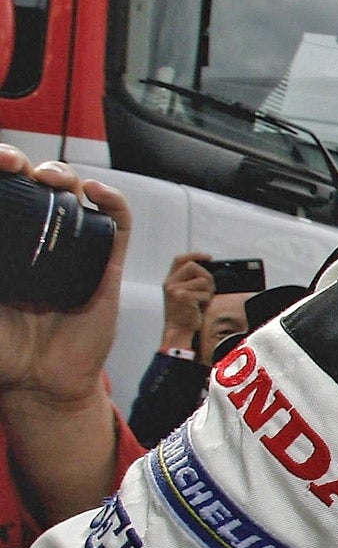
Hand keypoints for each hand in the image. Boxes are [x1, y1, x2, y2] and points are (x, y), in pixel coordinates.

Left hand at [0, 148, 131, 408]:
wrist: (41, 382)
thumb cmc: (4, 349)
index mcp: (5, 245)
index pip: (2, 194)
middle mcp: (37, 241)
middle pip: (34, 184)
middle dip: (23, 164)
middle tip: (11, 165)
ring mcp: (73, 250)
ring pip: (72, 194)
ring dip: (61, 174)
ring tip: (49, 178)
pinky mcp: (105, 264)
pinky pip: (116, 223)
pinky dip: (111, 200)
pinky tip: (94, 191)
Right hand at [158, 252, 213, 346]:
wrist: (178, 330)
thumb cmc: (185, 313)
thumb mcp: (186, 293)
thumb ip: (192, 281)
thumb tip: (209, 272)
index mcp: (170, 280)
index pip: (180, 260)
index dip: (195, 255)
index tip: (208, 257)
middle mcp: (170, 283)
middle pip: (193, 266)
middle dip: (206, 276)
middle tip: (209, 289)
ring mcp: (175, 289)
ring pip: (203, 281)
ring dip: (208, 292)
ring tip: (201, 301)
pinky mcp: (183, 297)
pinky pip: (204, 294)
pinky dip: (206, 301)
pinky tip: (199, 308)